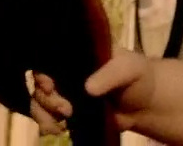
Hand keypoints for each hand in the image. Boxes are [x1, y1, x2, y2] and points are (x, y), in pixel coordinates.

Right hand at [30, 47, 156, 134]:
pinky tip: (59, 130)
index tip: (49, 86)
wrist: (144, 106)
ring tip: (61, 123)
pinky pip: (46, 117)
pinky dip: (47, 124)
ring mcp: (65, 91)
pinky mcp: (66, 111)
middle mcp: (68, 70)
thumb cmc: (138, 77)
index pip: (51, 56)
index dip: (43, 71)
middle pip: (40, 81)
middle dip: (47, 99)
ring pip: (38, 101)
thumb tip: (88, 89)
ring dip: (43, 114)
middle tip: (66, 109)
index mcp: (80, 53)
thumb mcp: (130, 69)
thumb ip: (111, 74)